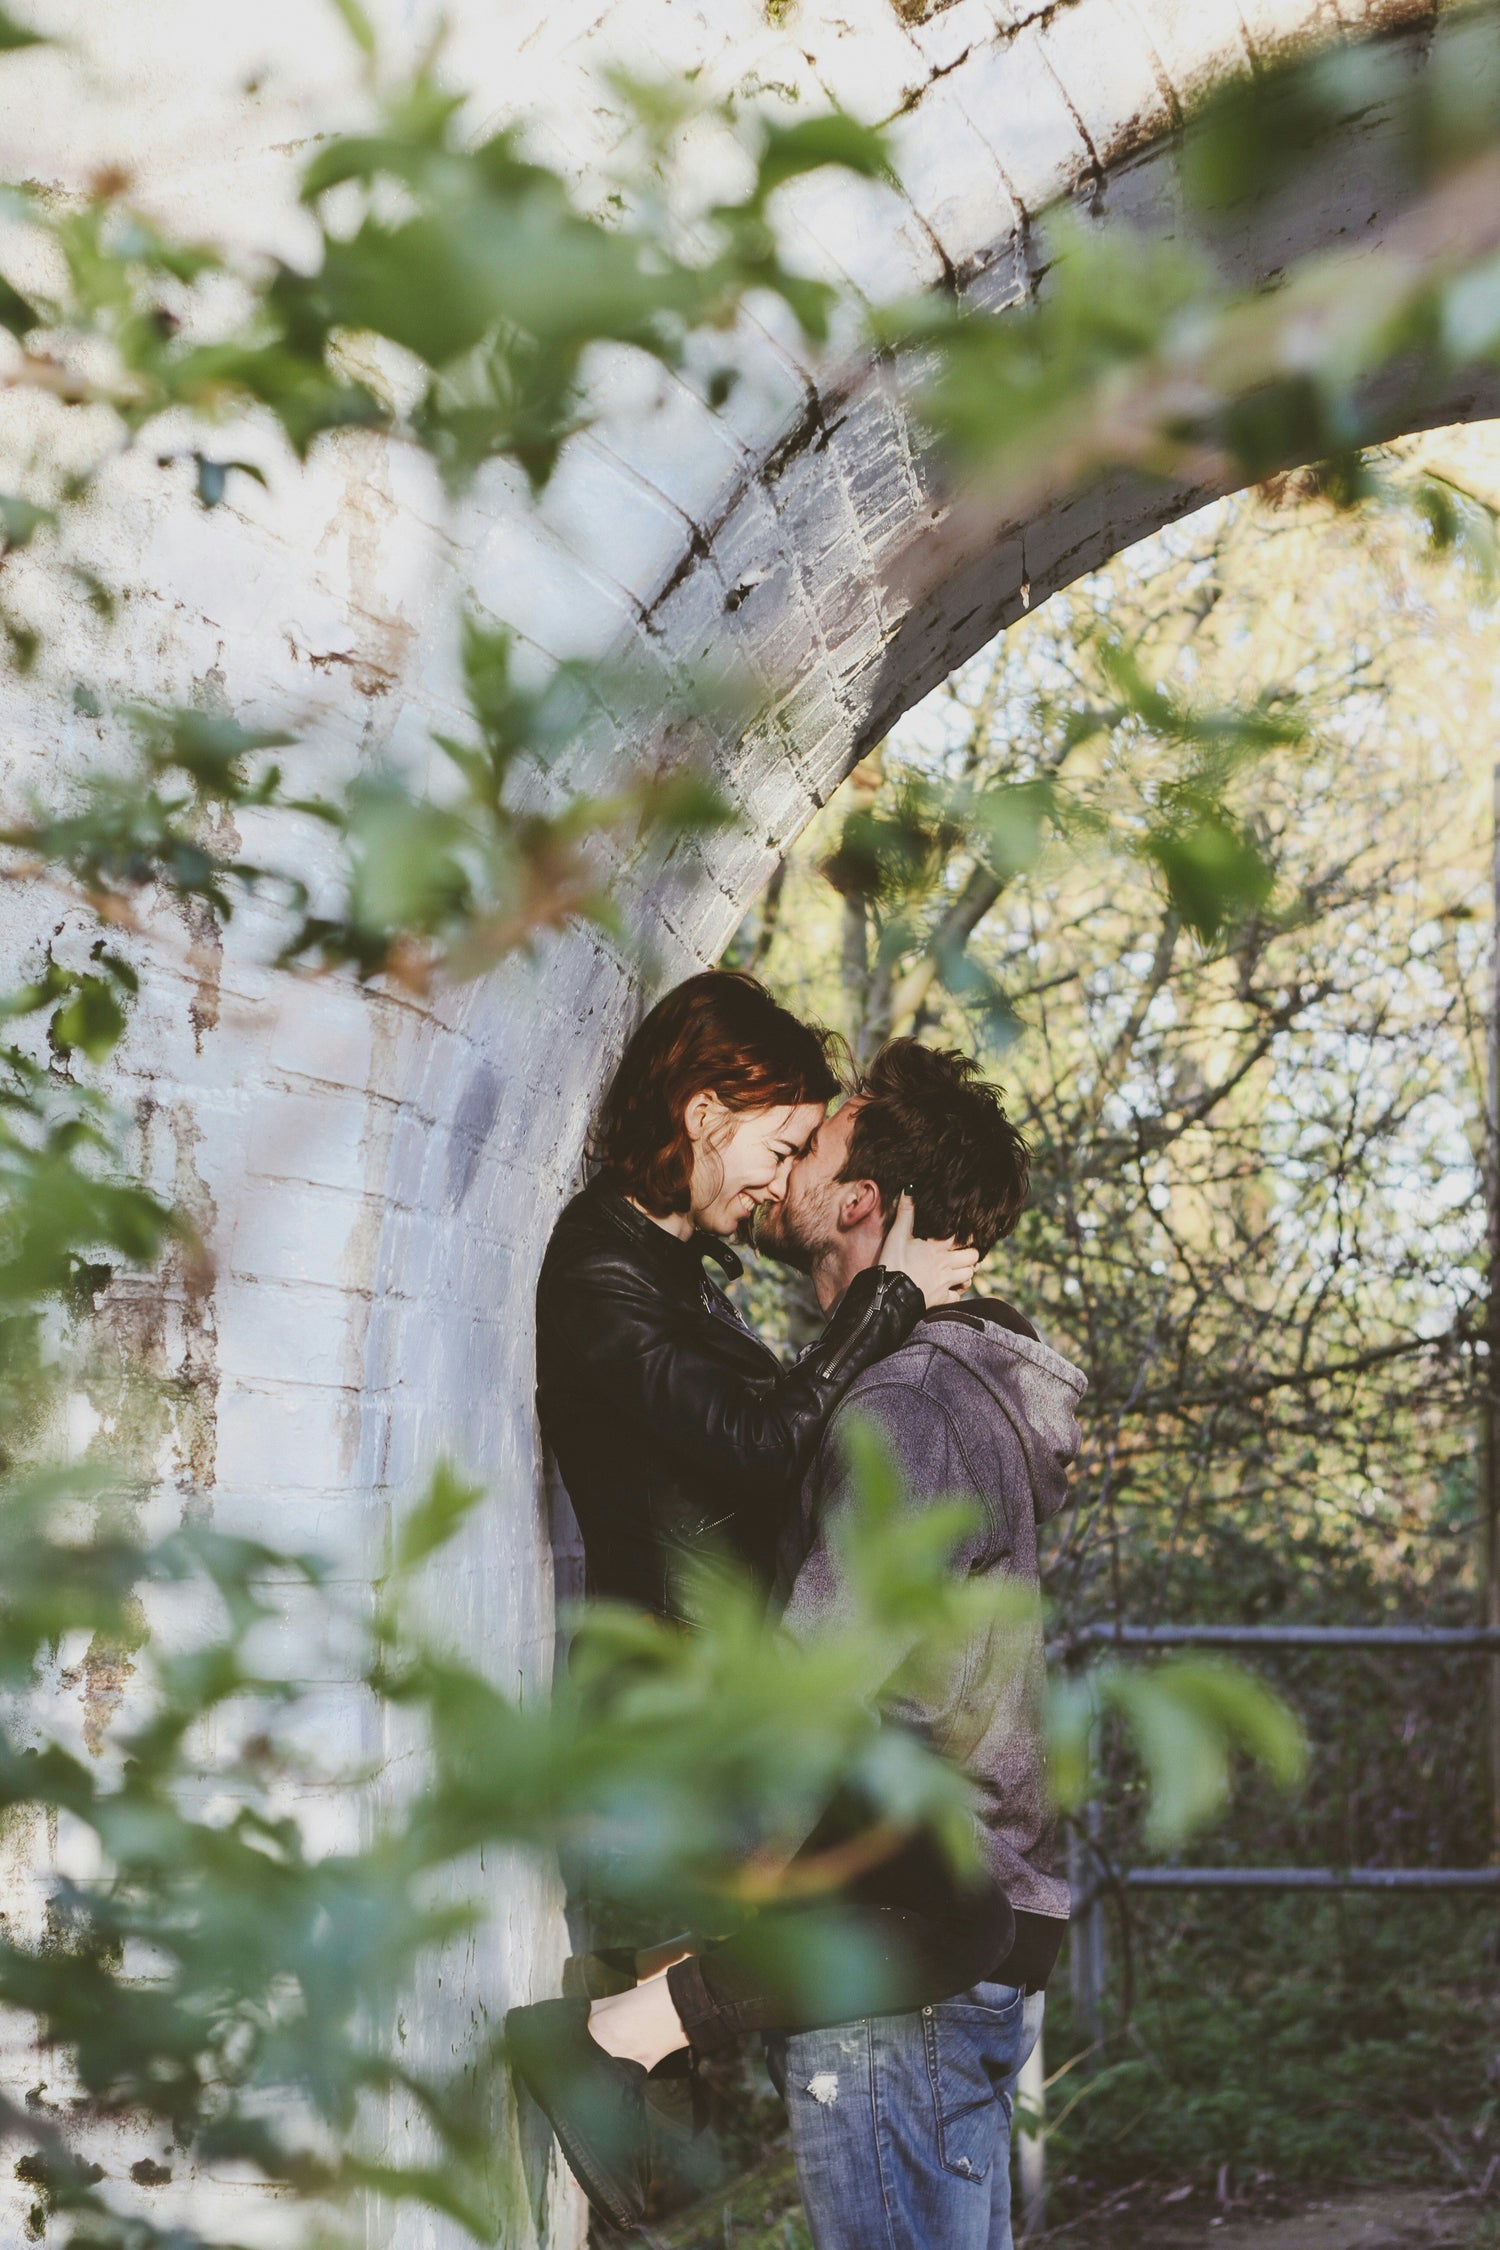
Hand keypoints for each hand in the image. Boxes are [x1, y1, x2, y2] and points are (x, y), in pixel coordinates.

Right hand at [878, 1191, 979, 1307]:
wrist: (889, 1294)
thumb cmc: (893, 1263)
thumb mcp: (897, 1235)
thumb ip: (905, 1213)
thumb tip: (909, 1189)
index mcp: (937, 1248)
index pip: (963, 1238)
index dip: (970, 1235)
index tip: (972, 1233)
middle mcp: (946, 1265)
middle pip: (973, 1257)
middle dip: (972, 1254)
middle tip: (966, 1253)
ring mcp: (945, 1283)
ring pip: (969, 1275)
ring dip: (967, 1272)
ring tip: (961, 1269)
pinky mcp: (941, 1299)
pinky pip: (958, 1296)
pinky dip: (957, 1292)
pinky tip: (953, 1288)